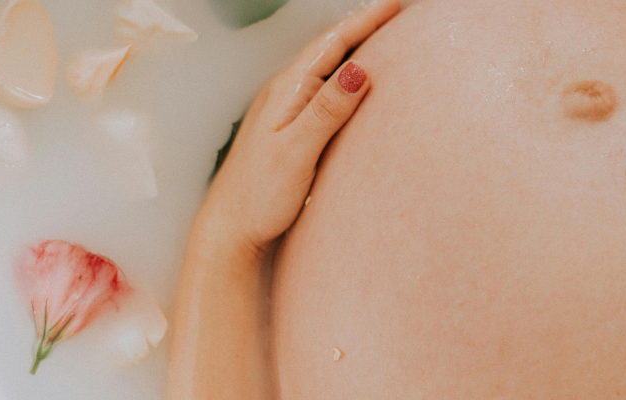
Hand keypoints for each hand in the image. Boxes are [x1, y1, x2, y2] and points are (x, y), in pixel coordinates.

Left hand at [192, 0, 399, 256]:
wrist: (228, 229)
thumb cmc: (259, 196)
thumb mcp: (297, 152)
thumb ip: (326, 111)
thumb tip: (358, 69)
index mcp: (287, 92)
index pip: (333, 44)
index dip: (366, 21)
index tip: (396, 4)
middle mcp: (284, 94)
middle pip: (330, 49)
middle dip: (364, 27)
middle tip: (396, 13)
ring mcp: (283, 111)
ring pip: (325, 68)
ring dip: (354, 49)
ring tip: (382, 39)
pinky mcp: (287, 129)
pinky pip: (322, 90)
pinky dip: (343, 76)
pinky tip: (352, 86)